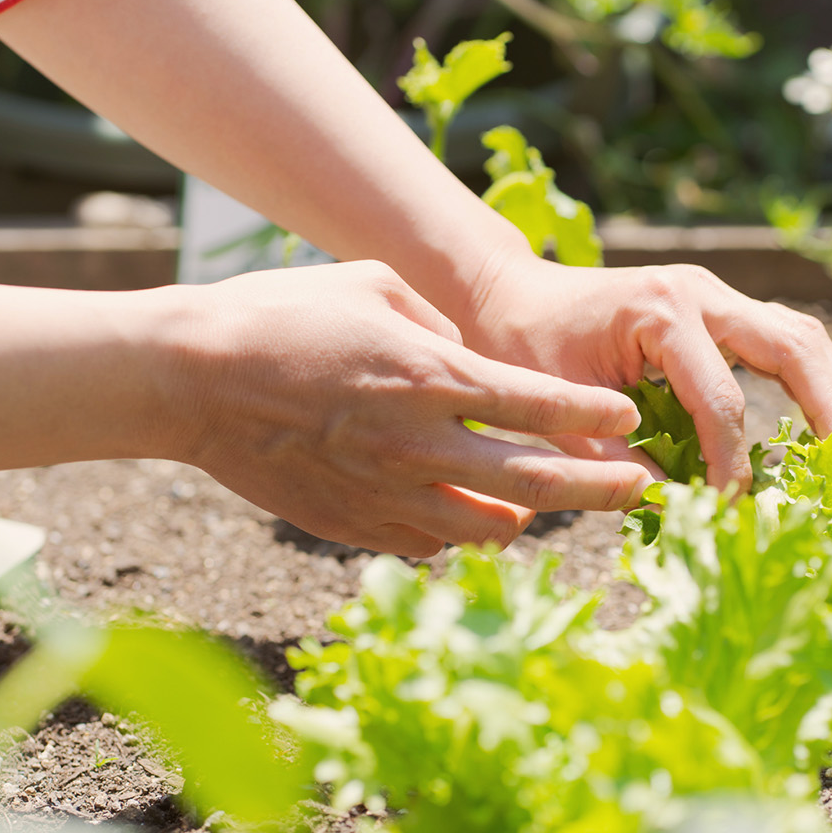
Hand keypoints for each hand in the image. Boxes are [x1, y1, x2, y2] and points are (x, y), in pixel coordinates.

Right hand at [149, 261, 653, 557]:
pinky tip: (459, 511)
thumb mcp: (373, 288)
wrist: (191, 378)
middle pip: (535, 483)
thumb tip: (474, 360)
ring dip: (526, 519)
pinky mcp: (351, 526)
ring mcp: (383, 494)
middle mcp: (417, 444)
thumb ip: (440, 325)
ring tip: (542, 504)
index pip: (539, 406)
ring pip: (486, 529)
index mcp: (429, 377)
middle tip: (640, 490)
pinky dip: (454, 531)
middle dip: (600, 489)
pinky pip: (427, 544)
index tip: (628, 420)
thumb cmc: (281, 315)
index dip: (594, 417)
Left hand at [463, 255, 831, 492]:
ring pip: (802, 338)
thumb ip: (611, 462)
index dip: (731, 464)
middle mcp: (701, 292)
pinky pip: (783, 342)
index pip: (722, 400)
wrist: (508, 293)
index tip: (731, 510)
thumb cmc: (520, 347)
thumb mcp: (554, 411)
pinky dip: (813, 385)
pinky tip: (827, 435)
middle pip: (795, 347)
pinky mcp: (721, 311)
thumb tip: (674, 512)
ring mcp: (716, 295)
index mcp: (661, 311)